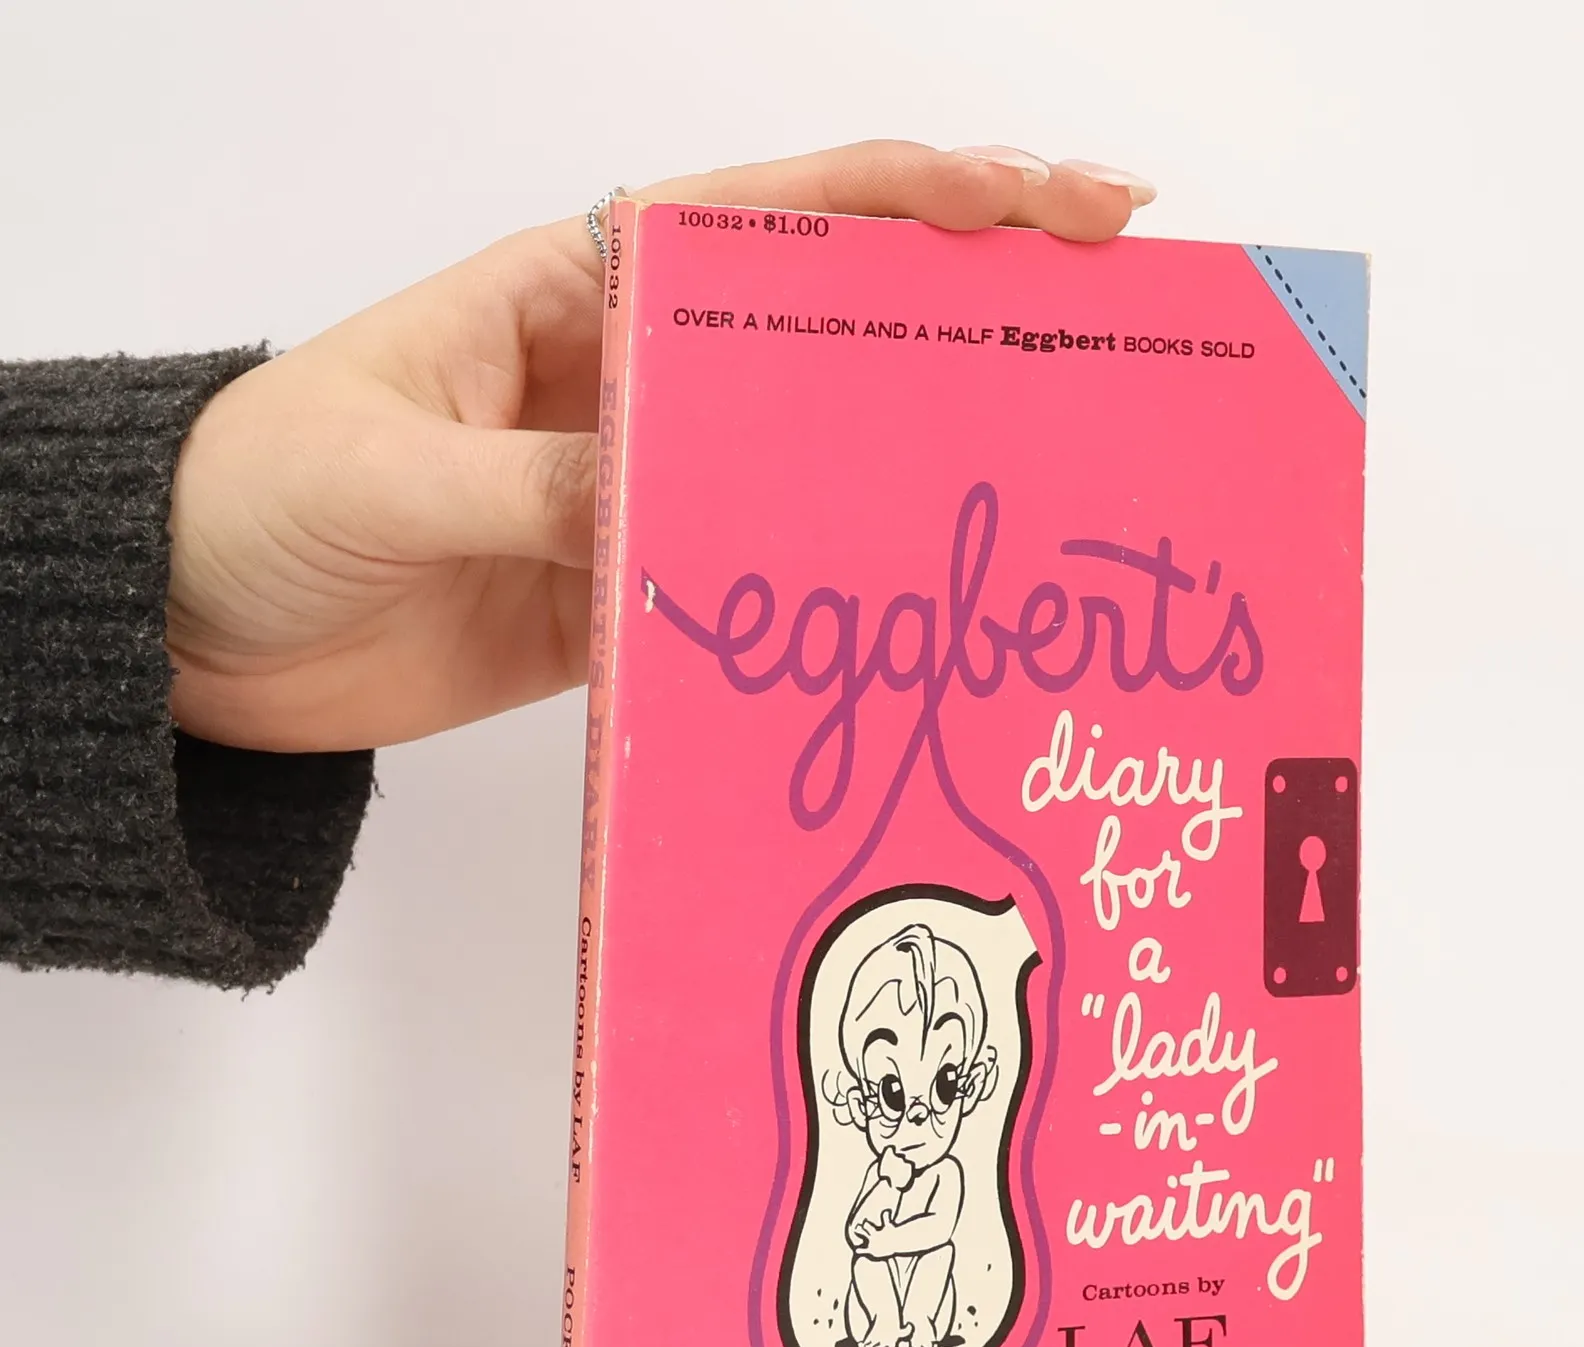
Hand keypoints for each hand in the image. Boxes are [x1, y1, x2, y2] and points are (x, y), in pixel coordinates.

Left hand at [164, 142, 1155, 752]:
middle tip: (1110, 331)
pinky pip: (745, 591)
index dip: (922, 198)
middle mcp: (633, 383)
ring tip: (1045, 485)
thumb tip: (658, 511)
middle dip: (966, 318)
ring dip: (913, 471)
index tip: (1056, 206)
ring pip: (805, 465)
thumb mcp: (386, 468)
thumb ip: (528, 486)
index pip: (779, 217)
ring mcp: (639, 494)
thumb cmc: (257, 498)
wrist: (192, 630)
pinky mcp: (623, 598)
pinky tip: (901, 623)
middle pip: (829, 332)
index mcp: (578, 292)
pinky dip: (818, 605)